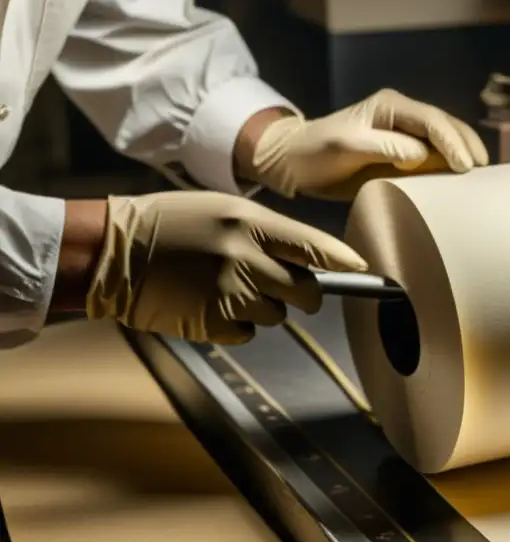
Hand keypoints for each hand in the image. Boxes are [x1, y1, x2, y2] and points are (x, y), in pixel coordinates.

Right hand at [85, 191, 366, 344]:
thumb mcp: (225, 209)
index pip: (314, 247)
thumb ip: (270, 232)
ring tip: (227, 285)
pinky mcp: (213, 322)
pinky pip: (249, 333)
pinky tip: (212, 302)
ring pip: (278, 315)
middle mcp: (244, 258)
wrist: (114, 252)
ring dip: (264, 307)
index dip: (343, 262)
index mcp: (250, 224)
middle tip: (285, 285)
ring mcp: (229, 293)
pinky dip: (238, 324)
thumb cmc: (174, 224)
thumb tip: (315, 261)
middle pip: (307, 291)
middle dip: (304, 292)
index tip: (363, 269)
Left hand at [236, 89, 488, 199]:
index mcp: (389, 106)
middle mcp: (402, 114)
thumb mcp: (345, 146)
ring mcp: (405, 132)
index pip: (431, 120)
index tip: (464, 166)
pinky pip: (434, 154)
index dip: (451, 142)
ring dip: (464, 153)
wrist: (295, 161)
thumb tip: (421, 155)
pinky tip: (463, 179)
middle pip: (446, 124)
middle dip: (466, 144)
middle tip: (482, 169)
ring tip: (481, 175)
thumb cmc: (316, 152)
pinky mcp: (404, 151)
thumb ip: (384, 147)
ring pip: (445, 137)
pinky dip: (451, 164)